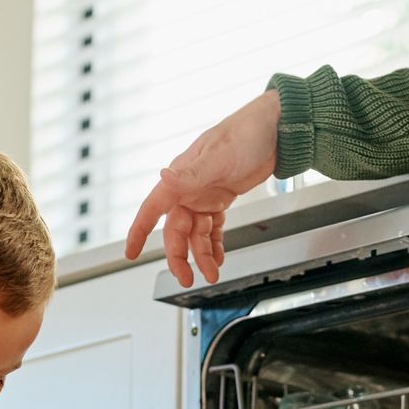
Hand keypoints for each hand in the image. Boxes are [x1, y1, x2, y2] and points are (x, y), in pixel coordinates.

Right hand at [124, 89, 279, 286]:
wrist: (277, 129)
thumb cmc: (247, 132)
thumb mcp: (219, 156)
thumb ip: (191, 174)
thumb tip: (163, 178)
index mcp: (181, 176)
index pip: (153, 207)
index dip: (139, 231)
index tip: (130, 253)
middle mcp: (189, 188)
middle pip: (176, 230)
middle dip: (180, 256)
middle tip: (188, 278)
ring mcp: (205, 195)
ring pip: (196, 233)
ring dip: (202, 255)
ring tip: (212, 273)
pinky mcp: (221, 199)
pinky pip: (213, 228)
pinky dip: (215, 245)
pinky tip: (219, 258)